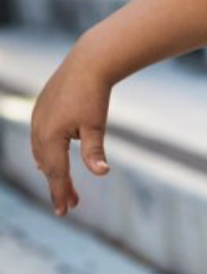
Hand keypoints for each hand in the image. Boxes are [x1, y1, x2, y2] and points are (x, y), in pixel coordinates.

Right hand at [30, 48, 111, 215]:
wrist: (89, 61)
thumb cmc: (94, 94)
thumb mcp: (96, 125)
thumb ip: (94, 152)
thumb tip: (102, 174)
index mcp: (49, 137)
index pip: (56, 173)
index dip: (60, 193)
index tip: (65, 212)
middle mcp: (38, 130)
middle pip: (47, 166)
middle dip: (58, 186)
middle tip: (70, 206)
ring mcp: (37, 118)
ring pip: (41, 152)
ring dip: (52, 169)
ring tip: (63, 187)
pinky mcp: (41, 109)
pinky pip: (40, 138)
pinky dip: (45, 153)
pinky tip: (51, 158)